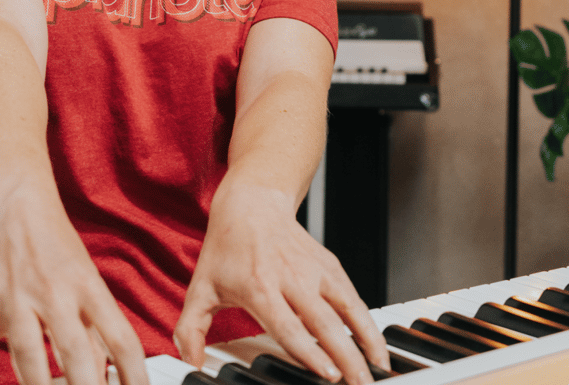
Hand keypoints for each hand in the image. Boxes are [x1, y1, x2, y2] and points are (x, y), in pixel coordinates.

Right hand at [0, 177, 147, 384]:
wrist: (14, 195)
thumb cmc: (52, 237)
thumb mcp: (84, 274)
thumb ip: (93, 322)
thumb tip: (108, 369)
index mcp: (87, 286)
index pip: (121, 339)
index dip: (135, 376)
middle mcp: (55, 294)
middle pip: (77, 357)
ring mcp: (16, 300)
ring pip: (31, 362)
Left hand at [173, 181, 389, 384]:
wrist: (252, 202)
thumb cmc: (227, 248)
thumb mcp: (201, 286)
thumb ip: (191, 328)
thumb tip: (189, 362)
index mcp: (259, 288)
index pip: (288, 326)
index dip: (309, 353)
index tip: (328, 375)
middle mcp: (291, 279)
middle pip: (324, 323)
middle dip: (346, 357)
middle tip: (361, 384)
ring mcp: (313, 270)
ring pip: (347, 309)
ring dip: (366, 340)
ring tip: (379, 370)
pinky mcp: (329, 265)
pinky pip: (352, 297)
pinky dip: (368, 321)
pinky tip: (376, 345)